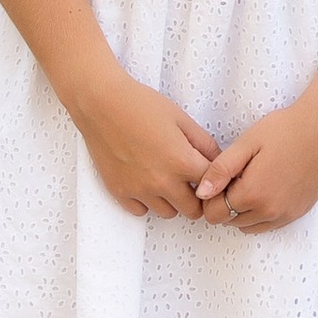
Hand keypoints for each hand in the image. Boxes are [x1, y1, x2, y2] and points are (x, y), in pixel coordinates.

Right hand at [67, 68, 220, 219]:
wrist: (101, 104)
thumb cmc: (140, 105)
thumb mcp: (181, 118)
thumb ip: (204, 143)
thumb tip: (217, 161)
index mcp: (181, 162)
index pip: (212, 187)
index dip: (215, 181)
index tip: (210, 176)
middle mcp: (162, 182)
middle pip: (192, 210)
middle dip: (197, 197)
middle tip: (191, 182)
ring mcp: (139, 190)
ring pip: (168, 213)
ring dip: (172, 201)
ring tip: (167, 179)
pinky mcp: (119, 192)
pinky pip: (141, 211)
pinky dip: (147, 202)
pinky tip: (146, 182)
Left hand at [194, 100, 317, 232]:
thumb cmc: (284, 130)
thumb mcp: (246, 143)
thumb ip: (220, 169)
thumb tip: (201, 192)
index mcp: (252, 194)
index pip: (214, 213)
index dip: (211, 196)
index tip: (221, 177)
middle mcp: (269, 211)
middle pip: (229, 222)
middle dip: (225, 203)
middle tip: (237, 175)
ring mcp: (285, 214)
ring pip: (248, 226)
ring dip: (242, 210)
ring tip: (252, 180)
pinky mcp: (298, 212)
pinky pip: (269, 225)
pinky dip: (260, 213)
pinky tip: (267, 188)